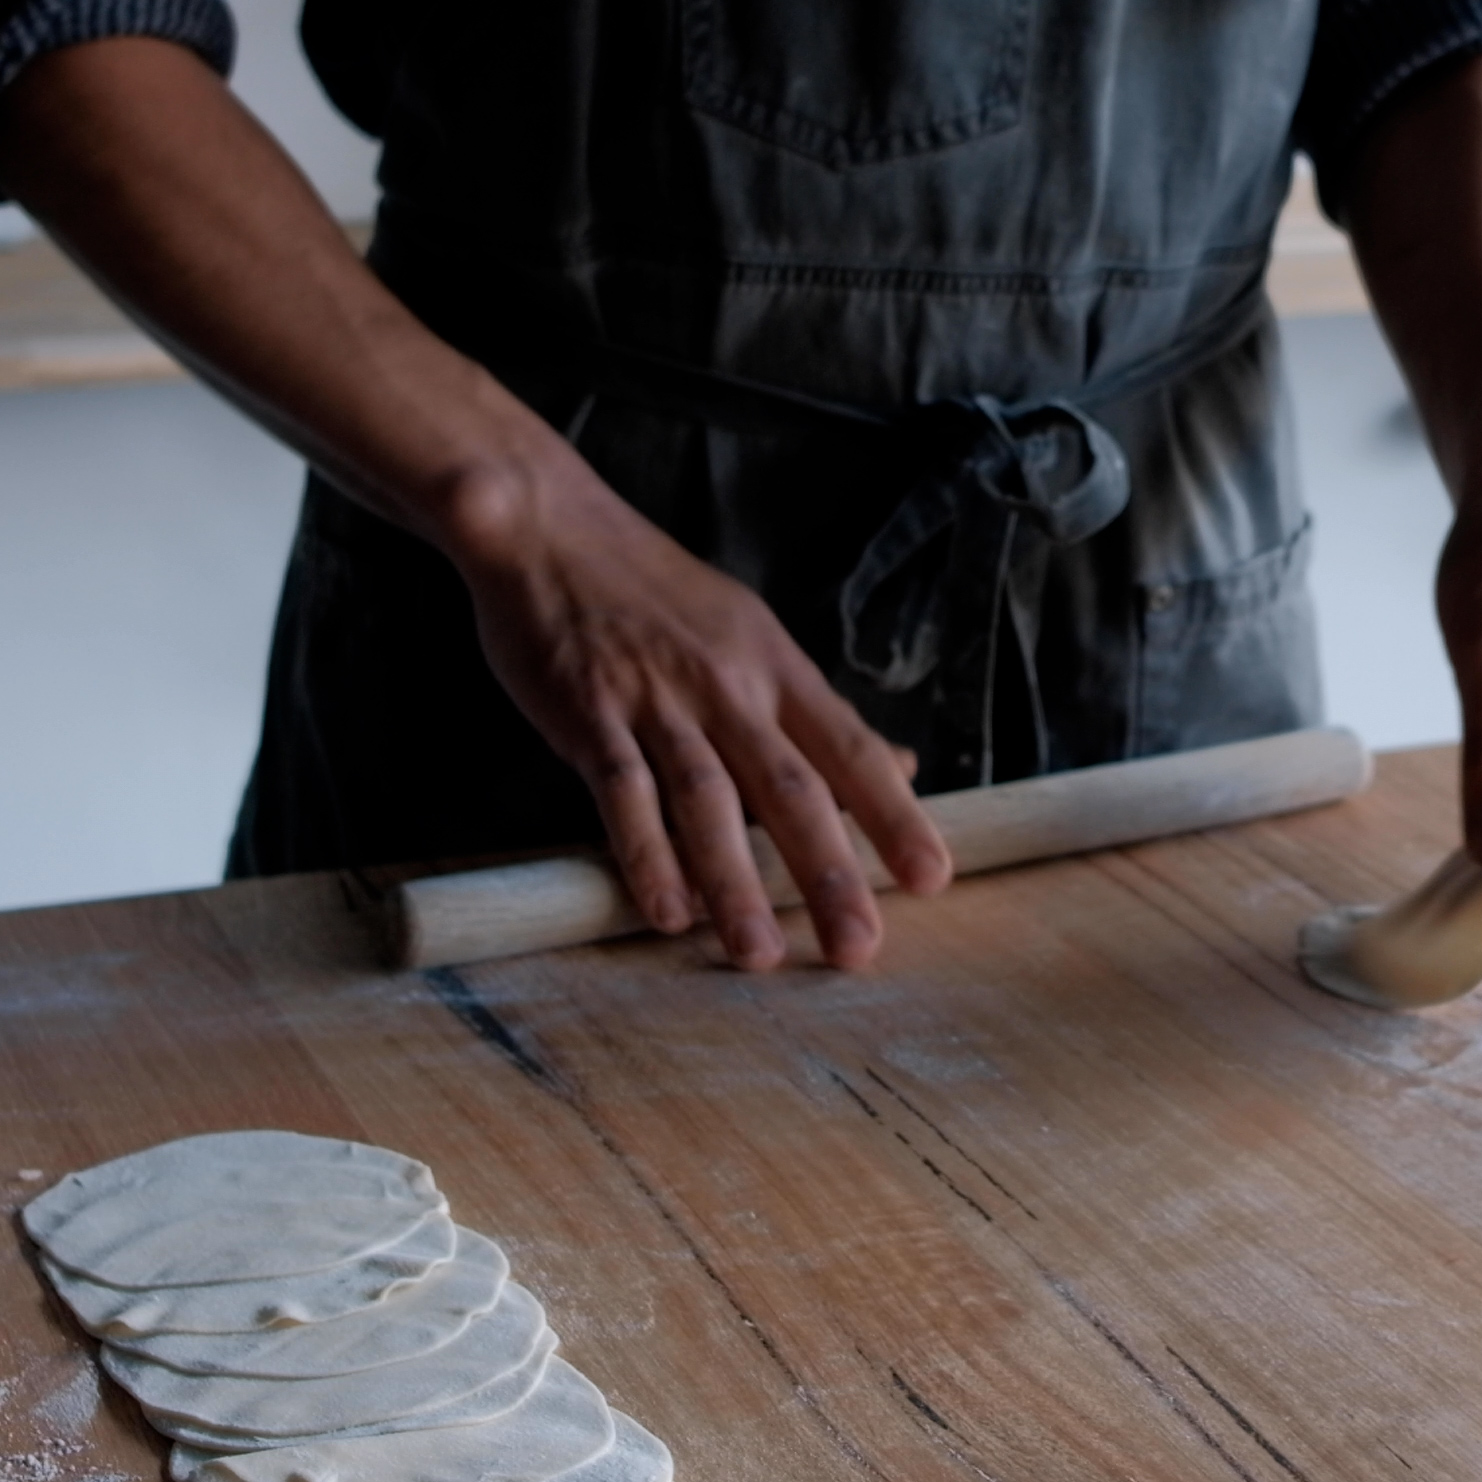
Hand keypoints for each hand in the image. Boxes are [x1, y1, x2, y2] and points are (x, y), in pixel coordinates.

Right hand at [448, 453, 952, 971]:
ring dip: (734, 881)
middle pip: (789, 787)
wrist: (550, 528)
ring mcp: (657, 698)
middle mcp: (727, 685)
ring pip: (708, 799)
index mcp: (775, 666)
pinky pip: (622, 788)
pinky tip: (666, 909)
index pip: (849, 749)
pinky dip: (644, 851)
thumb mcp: (751, 636)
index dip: (892, 815)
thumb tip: (900, 765)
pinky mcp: (589, 711)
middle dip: (828, 871)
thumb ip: (815, 713)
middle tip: (857, 948)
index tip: (930, 880)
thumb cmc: (654, 592)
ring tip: (758, 952)